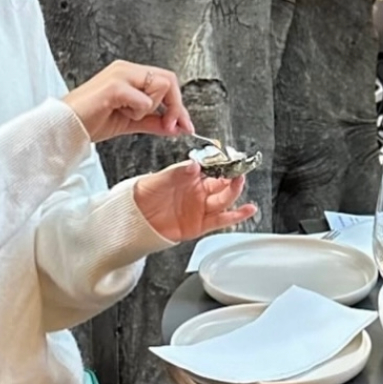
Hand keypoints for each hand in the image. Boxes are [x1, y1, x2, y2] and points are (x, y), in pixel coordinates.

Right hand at [62, 61, 193, 143]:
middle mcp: (127, 69)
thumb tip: (177, 127)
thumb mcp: (131, 122)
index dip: (179, 105)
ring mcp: (120, 74)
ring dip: (151, 108)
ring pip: (160, 86)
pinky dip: (137, 112)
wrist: (65, 127)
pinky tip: (121, 114)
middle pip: (169, 80)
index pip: (166, 81)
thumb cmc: (91, 121)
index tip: (186, 127)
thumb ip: (154, 122)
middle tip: (171, 126)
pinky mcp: (114, 86)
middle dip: (175, 107)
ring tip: (129, 115)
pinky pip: (143, 99)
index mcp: (130, 74)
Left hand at [133, 162, 256, 241]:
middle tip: (237, 170)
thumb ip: (180, 173)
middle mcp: (199, 193)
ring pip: (224, 200)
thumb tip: (194, 165)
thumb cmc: (146, 193)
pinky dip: (237, 216)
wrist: (134, 217)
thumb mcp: (161, 178)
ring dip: (235, 192)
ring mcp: (201, 209)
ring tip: (241, 182)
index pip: (214, 169)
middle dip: (232, 177)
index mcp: (192, 177)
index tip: (233, 158)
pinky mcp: (200, 225)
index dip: (224, 164)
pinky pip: (222, 220)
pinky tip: (248, 210)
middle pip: (222, 184)